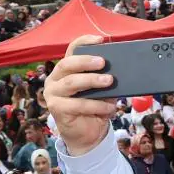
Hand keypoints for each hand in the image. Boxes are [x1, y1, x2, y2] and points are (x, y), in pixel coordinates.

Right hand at [43, 36, 120, 156]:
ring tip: (110, 81)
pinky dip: (96, 105)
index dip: (84, 42)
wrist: (88, 134)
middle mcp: (56, 79)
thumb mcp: (102, 91)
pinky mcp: (56, 109)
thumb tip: (120, 69)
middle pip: (67, 64)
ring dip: (92, 80)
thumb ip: (105, 79)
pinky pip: (77, 104)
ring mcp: (53, 93)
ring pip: (71, 82)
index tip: (100, 40)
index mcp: (66, 70)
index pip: (71, 50)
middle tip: (103, 62)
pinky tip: (109, 107)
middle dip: (86, 61)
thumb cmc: (95, 107)